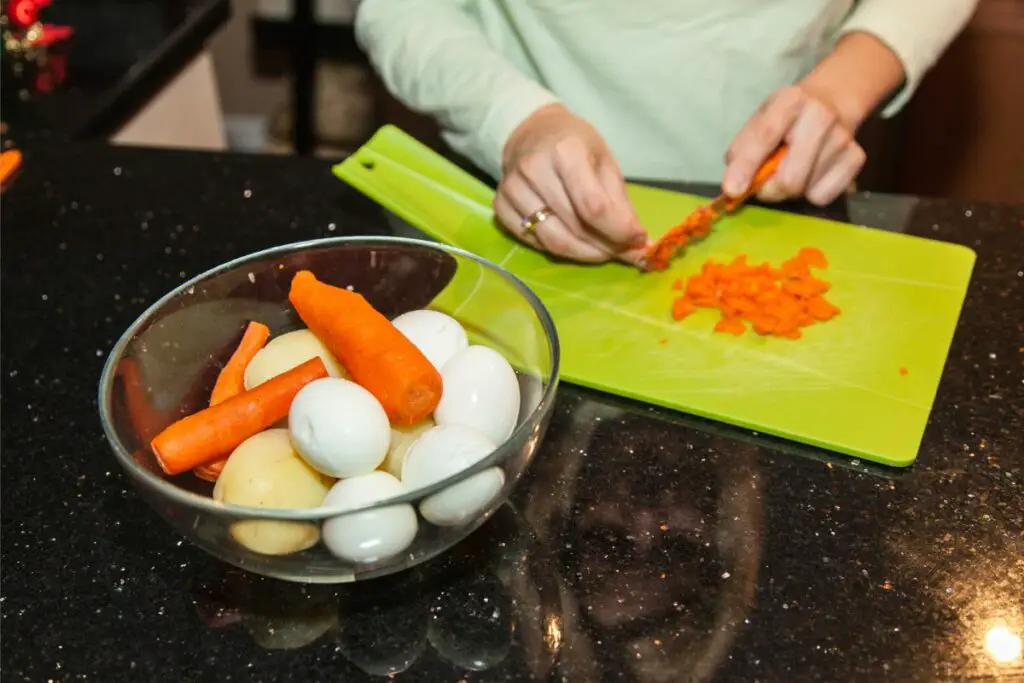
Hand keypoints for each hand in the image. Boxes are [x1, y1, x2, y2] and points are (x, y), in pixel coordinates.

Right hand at [495, 103, 648, 264]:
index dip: (618, 231)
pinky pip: (533, 241)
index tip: (638, 242)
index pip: (593, 207)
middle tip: (623, 251)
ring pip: (553, 241)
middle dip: (605, 247)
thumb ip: (620, 204)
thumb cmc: (575, 144)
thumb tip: (640, 245)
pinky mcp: (500, 205)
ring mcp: (512, 189)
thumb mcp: (605, 162)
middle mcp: (534, 169)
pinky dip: (558, 249)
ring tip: (601, 250)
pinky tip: (572, 241)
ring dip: (584, 254)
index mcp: (566, 152)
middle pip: (575, 227)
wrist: (531, 132)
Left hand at [723, 32, 904, 206]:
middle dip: (770, 190)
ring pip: (805, 191)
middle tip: (765, 183)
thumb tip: (735, 185)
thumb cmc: (787, 117)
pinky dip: (812, 192)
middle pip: (790, 179)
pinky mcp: (857, 157)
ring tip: (793, 167)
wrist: (833, 102)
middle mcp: (821, 116)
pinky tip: (813, 172)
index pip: (765, 136)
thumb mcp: (760, 120)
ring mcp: (843, 138)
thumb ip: (742, 149)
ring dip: (791, 189)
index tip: (732, 190)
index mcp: (790, 100)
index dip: (747, 166)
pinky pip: (823, 196)